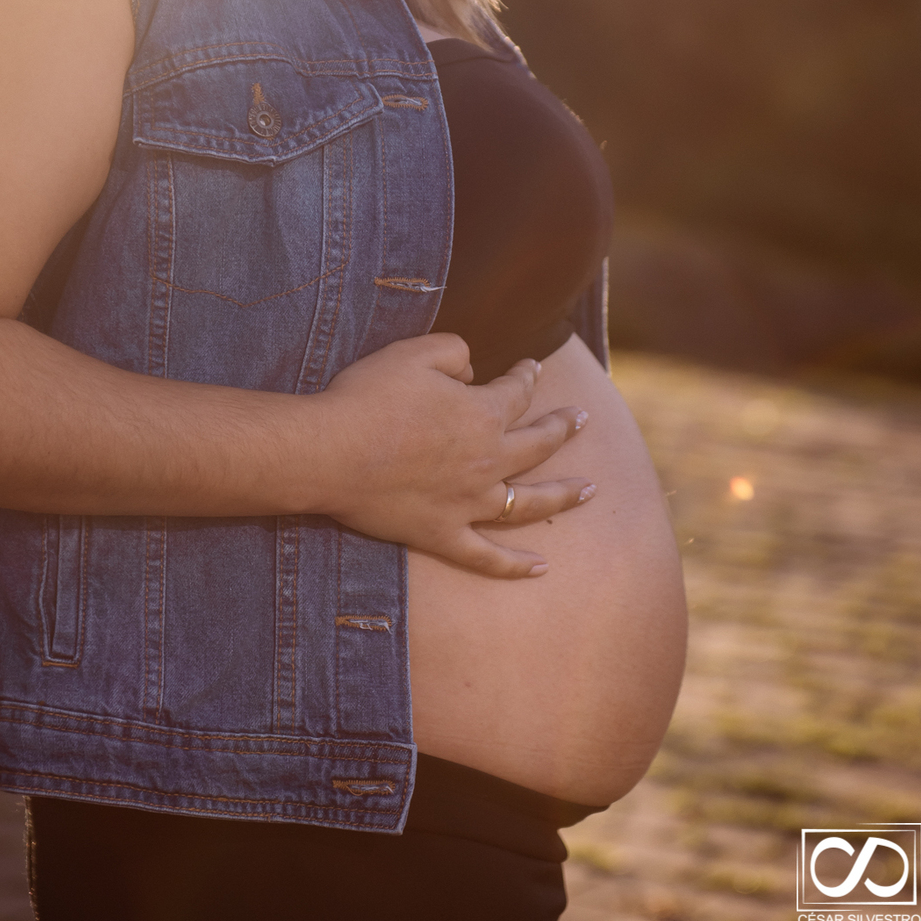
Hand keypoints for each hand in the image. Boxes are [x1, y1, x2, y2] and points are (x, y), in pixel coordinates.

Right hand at [307, 333, 593, 577]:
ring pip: (529, 503)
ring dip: (563, 496)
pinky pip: (488, 557)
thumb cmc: (369, 396)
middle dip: (563, 428)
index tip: (533, 368)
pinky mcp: (443, 535)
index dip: (527, 376)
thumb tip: (471, 368)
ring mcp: (468, 503)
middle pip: (538, 444)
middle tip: (583, 419)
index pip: (517, 392)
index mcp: (482, 414)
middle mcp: (487, 461)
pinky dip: (515, 565)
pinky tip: (541, 568)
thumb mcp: (414, 353)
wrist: (330, 452)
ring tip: (590, 490)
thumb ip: (454, 352)